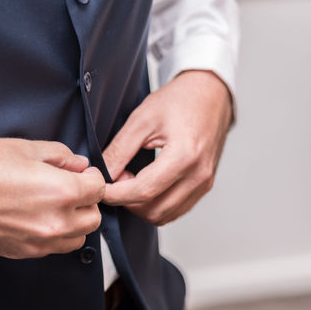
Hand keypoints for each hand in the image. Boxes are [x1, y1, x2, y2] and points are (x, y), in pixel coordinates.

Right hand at [0, 138, 104, 258]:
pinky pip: (54, 248)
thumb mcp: (22, 148)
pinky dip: (54, 235)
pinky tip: (37, 217)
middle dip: (87, 201)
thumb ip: (59, 156)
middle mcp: (55, 222)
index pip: (98, 188)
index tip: (83, 173)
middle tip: (71, 187)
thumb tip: (78, 165)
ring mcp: (39, 242)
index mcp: (60, 192)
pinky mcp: (23, 253)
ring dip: (74, 222)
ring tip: (54, 205)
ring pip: (77, 238)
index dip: (92, 177)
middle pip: (93, 218)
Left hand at [103, 71, 231, 225]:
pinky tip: (147, 184)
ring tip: (132, 179)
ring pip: (163, 216)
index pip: (143, 191)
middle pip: (153, 210)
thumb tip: (104, 174)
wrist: (210, 93)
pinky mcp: (204, 187)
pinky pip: (175, 210)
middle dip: (127, 201)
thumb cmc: (180, 100)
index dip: (116, 195)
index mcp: (185, 156)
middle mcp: (198, 175)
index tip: (100, 188)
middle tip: (118, 178)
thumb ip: (120, 150)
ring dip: (141, 206)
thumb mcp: (142, 118)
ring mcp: (204, 184)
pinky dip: (155, 205)